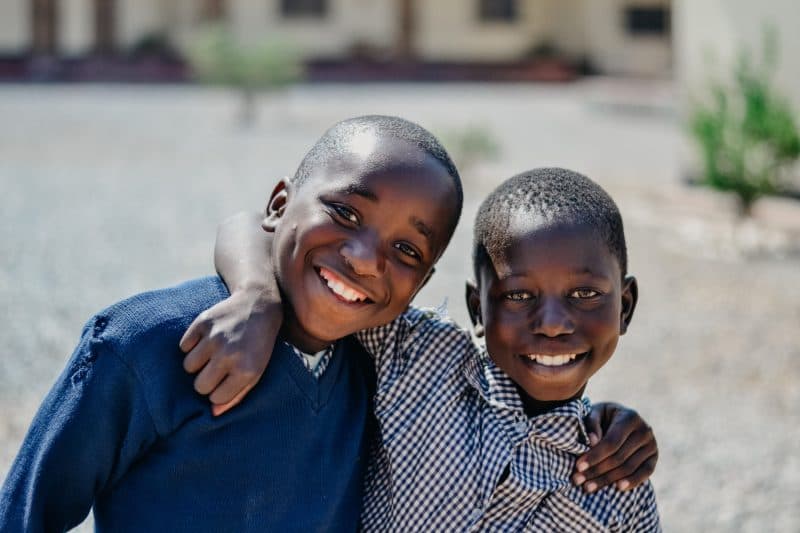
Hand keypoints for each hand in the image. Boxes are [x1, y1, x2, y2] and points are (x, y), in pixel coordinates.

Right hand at [180, 289, 281, 415]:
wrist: (259, 305)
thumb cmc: (258, 344)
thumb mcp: (257, 371)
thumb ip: (237, 395)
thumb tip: (213, 413)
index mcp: (246, 370)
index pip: (216, 397)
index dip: (218, 392)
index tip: (225, 382)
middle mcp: (229, 354)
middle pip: (199, 385)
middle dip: (205, 381)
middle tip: (216, 370)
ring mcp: (214, 337)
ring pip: (188, 367)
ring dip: (197, 363)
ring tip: (211, 354)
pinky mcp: (203, 322)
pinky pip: (184, 346)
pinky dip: (191, 345)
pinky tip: (205, 340)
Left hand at [573, 402, 657, 491]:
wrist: (621, 419)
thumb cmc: (604, 417)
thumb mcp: (596, 413)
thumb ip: (592, 424)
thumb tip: (593, 441)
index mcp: (629, 417)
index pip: (611, 442)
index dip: (595, 456)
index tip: (578, 467)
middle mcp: (644, 430)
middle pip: (619, 457)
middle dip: (597, 471)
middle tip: (578, 480)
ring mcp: (652, 445)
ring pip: (629, 467)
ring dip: (607, 480)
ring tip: (588, 487)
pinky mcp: (654, 457)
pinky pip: (645, 473)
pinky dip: (632, 482)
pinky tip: (617, 488)